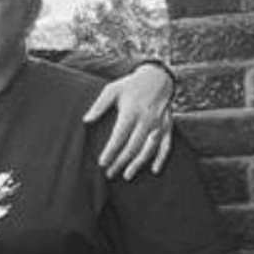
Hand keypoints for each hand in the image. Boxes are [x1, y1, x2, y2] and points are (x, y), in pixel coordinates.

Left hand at [83, 65, 173, 179]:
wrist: (157, 78)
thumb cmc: (130, 86)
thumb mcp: (112, 90)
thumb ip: (99, 105)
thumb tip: (85, 120)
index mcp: (132, 111)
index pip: (119, 136)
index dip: (111, 151)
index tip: (102, 163)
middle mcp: (147, 119)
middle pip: (133, 145)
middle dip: (121, 161)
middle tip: (109, 174)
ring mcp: (159, 124)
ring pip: (149, 148)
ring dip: (138, 163)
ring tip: (127, 175)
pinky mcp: (168, 126)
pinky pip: (166, 144)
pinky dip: (161, 158)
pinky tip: (154, 170)